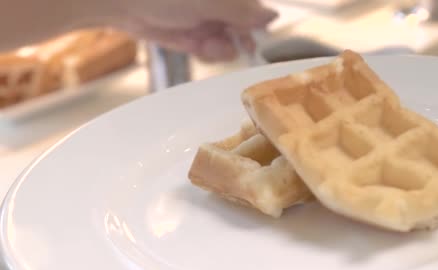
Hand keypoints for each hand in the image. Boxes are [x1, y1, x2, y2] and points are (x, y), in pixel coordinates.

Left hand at [113, 0, 277, 61]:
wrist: (119, 1)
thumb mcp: (211, 0)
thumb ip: (243, 11)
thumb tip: (273, 17)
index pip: (254, 7)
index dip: (258, 22)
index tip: (257, 35)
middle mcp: (220, 3)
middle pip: (246, 26)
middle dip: (241, 37)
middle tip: (238, 44)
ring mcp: (207, 19)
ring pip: (232, 41)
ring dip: (223, 47)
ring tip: (206, 44)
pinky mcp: (195, 36)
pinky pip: (213, 50)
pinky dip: (209, 53)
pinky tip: (199, 47)